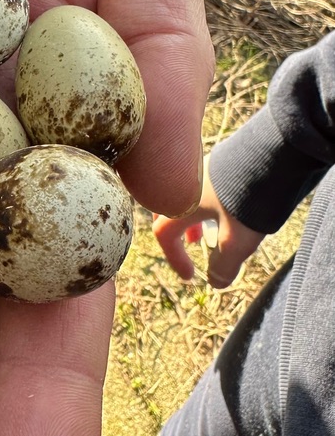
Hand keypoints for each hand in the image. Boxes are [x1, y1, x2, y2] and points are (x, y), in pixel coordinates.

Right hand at [153, 156, 264, 286]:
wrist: (273, 153)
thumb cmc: (249, 198)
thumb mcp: (237, 240)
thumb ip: (224, 265)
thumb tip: (216, 282)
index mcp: (180, 203)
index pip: (164, 234)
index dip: (175, 259)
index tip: (191, 276)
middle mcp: (183, 182)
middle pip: (168, 209)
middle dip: (178, 232)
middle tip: (193, 244)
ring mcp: (201, 167)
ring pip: (186, 195)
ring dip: (194, 215)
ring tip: (210, 227)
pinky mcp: (219, 158)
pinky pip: (201, 183)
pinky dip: (206, 200)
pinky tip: (227, 205)